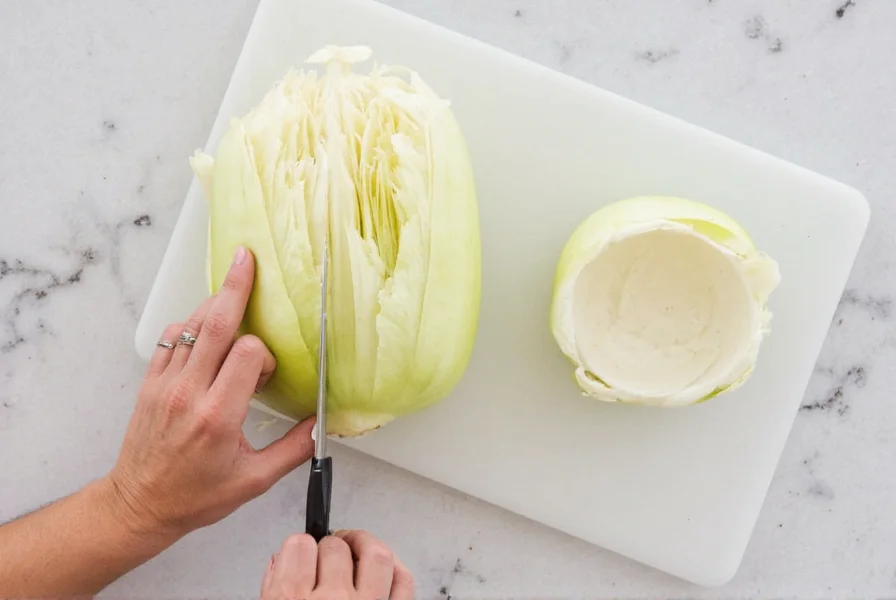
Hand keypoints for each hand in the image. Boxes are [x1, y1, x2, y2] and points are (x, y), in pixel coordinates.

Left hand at [106, 246, 315, 537]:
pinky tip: (205, 330)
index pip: (247, 353)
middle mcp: (188, 393)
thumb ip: (294, 449)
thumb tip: (323, 424)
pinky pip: (171, 337)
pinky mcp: (150, 382)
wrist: (140, 504)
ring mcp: (164, 384)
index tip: (265, 374)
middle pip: (215, 323)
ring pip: (191, 325)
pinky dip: (190, 325)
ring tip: (232, 287)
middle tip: (246, 257)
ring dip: (214, 304)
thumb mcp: (254, 481)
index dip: (264, 354)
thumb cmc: (194, 496)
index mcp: (218, 416)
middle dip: (235, 286)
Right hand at [261, 531, 414, 599]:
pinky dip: (396, 570)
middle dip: (331, 546)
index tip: (303, 551)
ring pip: (375, 555)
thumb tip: (281, 562)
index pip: (298, 546)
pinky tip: (384, 572)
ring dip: (366, 547)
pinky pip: (404, 582)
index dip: (300, 545)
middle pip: (335, 546)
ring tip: (358, 551)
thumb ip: (273, 590)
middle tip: (328, 558)